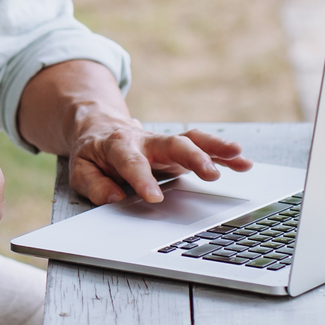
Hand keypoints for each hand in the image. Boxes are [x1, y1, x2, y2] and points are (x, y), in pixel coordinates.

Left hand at [70, 124, 251, 205]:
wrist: (99, 127)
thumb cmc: (92, 154)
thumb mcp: (80, 170)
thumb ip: (95, 185)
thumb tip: (114, 197)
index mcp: (118, 146)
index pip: (131, 162)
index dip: (143, 179)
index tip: (154, 197)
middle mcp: (146, 141)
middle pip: (172, 144)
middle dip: (193, 158)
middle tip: (211, 174)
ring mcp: (165, 143)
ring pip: (193, 140)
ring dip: (217, 149)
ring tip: (239, 157)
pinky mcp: (178, 148)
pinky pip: (203, 147)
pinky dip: (223, 154)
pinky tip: (243, 162)